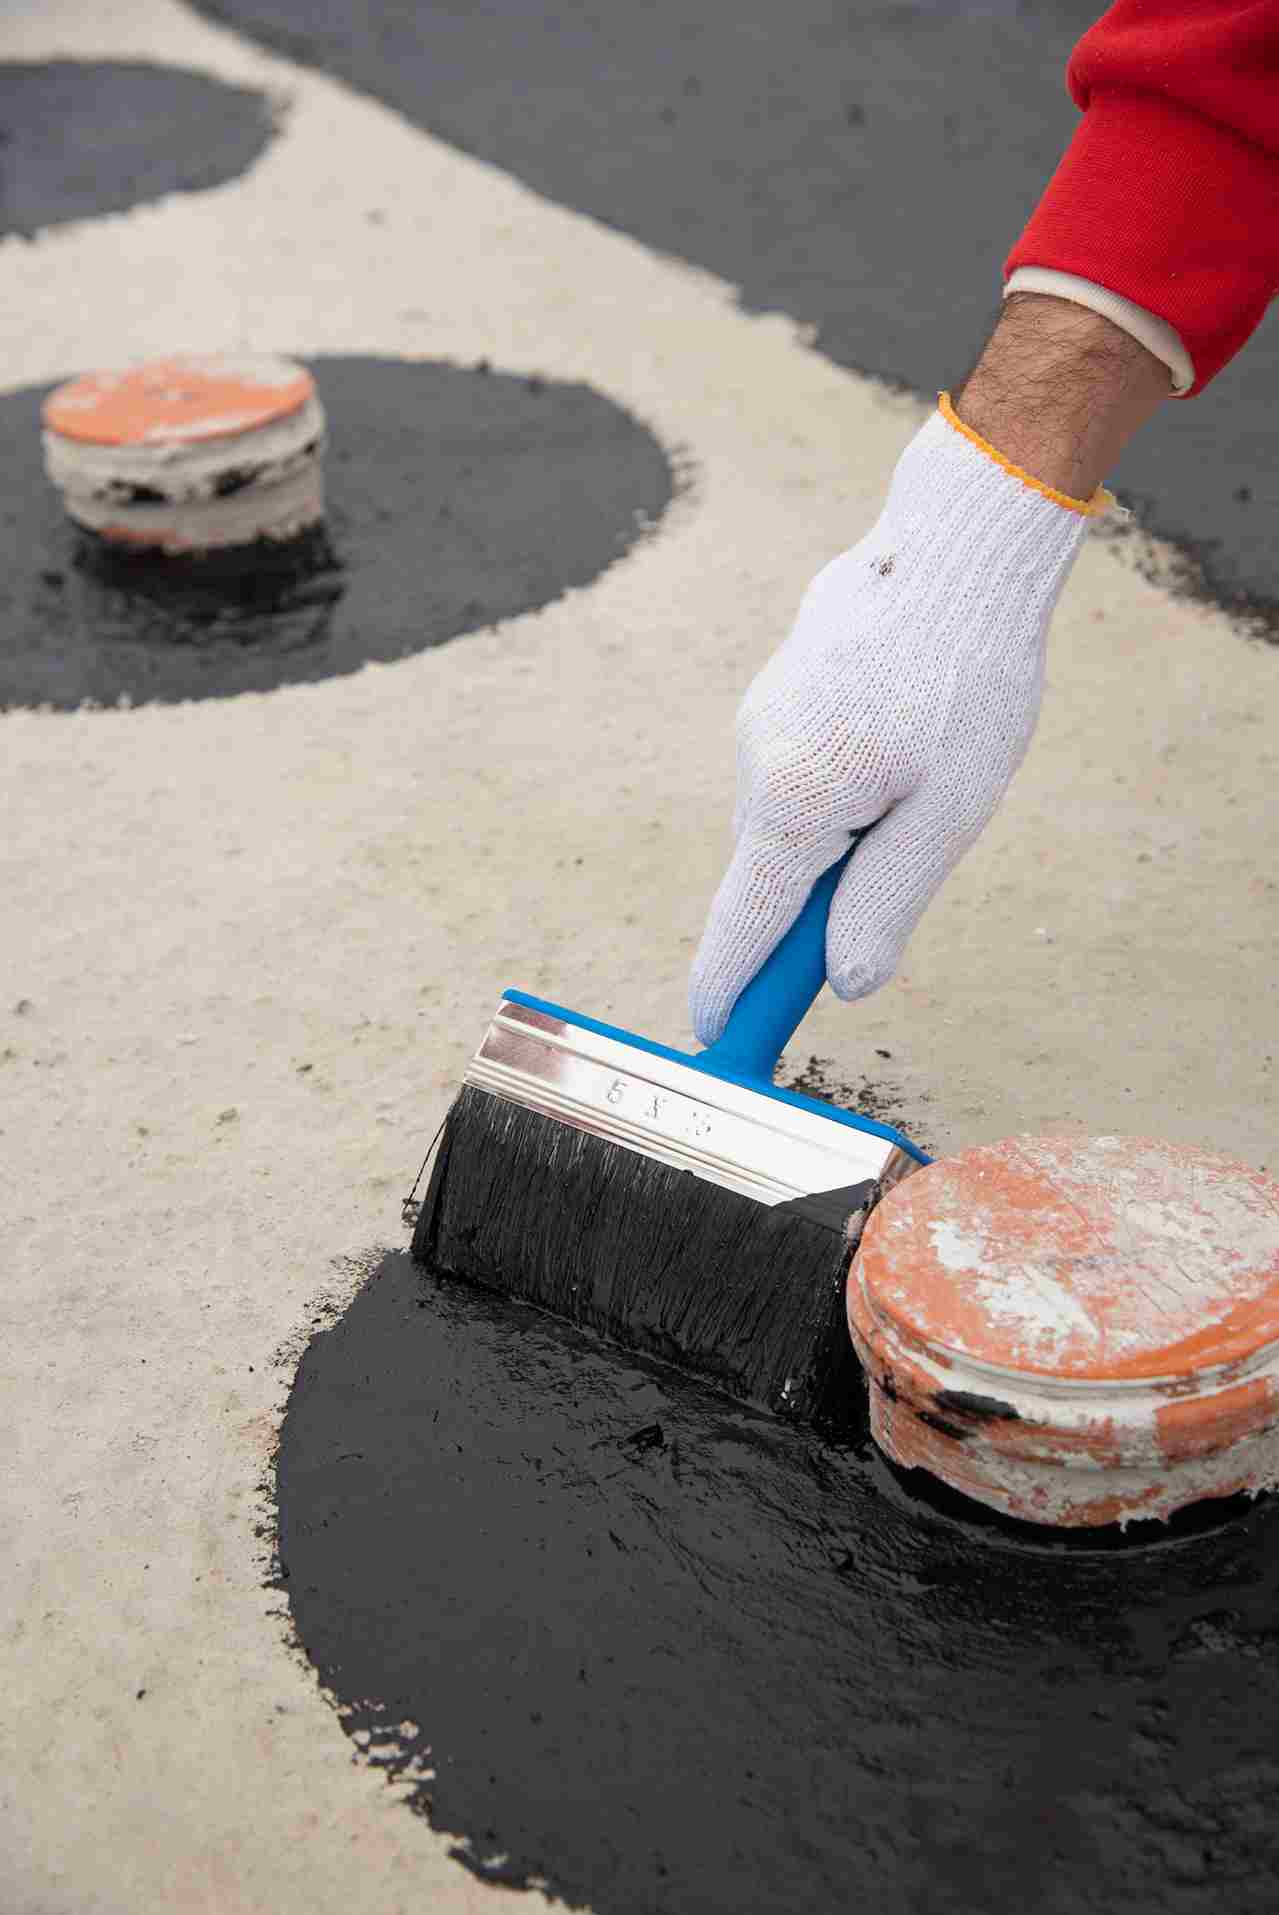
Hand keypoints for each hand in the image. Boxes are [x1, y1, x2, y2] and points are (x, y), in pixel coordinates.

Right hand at [688, 394, 1104, 1046]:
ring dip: (840, 833)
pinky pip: (794, 773)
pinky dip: (836, 787)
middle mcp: (753, 762)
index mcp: (790, 802)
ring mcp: (758, 723)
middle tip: (908, 855)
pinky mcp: (775, 696)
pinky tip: (899, 738)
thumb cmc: (967, 677)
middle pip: (769, 876)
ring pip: (787, 821)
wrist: (958, 549)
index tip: (712, 1042)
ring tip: (922, 771)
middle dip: (819, 899)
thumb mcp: (947, 811)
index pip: (742, 926)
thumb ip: (885, 903)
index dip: (730, 992)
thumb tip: (845, 983)